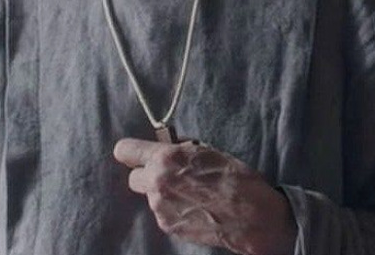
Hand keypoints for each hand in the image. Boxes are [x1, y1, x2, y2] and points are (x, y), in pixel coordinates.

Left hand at [114, 138, 296, 254]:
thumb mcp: (204, 150)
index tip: (134, 153)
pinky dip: (172, 209)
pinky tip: (193, 207)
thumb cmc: (232, 176)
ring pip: (150, 196)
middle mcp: (156, 183)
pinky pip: (162, 212)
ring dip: (162, 192)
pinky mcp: (168, 227)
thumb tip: (165, 146)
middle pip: (133, 177)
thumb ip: (177, 149)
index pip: (125, 151)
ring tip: (189, 193)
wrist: (250, 215)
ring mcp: (160, 208)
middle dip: (147, 174)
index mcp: (164, 159)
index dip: (130, 151)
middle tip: (168, 174)